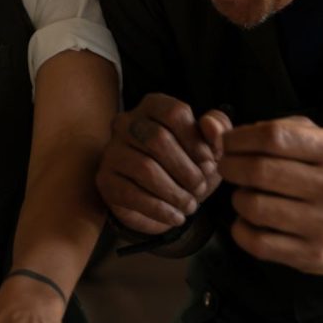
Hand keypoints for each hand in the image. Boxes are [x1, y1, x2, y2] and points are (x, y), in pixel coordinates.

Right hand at [96, 93, 231, 233]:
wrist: (161, 201)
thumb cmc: (187, 166)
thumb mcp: (209, 148)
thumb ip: (217, 129)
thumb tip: (209, 124)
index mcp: (152, 106)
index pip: (175, 113)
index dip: (197, 142)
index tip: (209, 163)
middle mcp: (126, 122)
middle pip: (158, 139)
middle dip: (186, 170)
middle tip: (200, 188)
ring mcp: (112, 151)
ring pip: (145, 168)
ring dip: (175, 193)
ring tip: (190, 205)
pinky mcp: (105, 180)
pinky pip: (131, 194)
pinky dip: (160, 210)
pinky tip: (176, 217)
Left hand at [220, 116, 322, 275]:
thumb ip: (284, 129)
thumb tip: (231, 133)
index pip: (274, 137)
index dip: (240, 138)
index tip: (225, 142)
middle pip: (259, 171)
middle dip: (230, 166)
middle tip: (225, 167)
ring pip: (254, 207)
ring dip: (237, 198)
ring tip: (242, 194)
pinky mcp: (314, 256)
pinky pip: (258, 243)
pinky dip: (240, 230)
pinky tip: (246, 221)